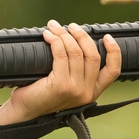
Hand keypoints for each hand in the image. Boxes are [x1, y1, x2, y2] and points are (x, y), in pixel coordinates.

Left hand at [0, 21, 121, 125]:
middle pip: (93, 55)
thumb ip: (78, 71)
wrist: (24, 111)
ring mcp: (75, 89)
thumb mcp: (67, 85)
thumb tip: (77, 40)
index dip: (114, 51)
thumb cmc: (42, 95)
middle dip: (82, 36)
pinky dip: (55, 41)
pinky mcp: (60, 85)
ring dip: (64, 34)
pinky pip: (61, 55)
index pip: (113, 71)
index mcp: (92, 92)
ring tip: (54, 27)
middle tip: (71, 26)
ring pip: (76, 52)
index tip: (107, 37)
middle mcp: (87, 92)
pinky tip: (48, 35)